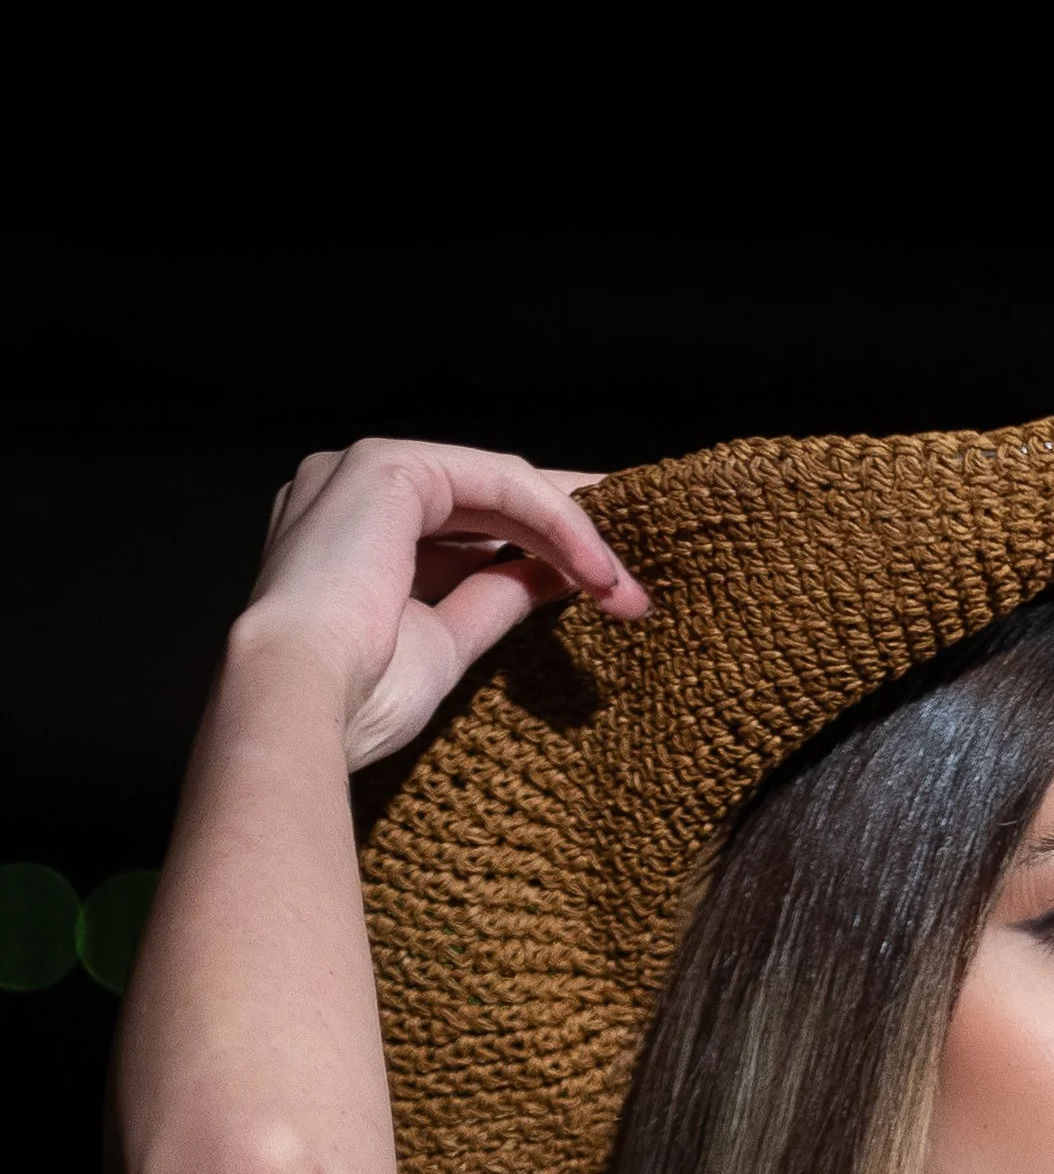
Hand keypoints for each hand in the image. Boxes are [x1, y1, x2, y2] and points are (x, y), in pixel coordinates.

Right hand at [235, 440, 651, 769]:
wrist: (301, 706)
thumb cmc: (356, 699)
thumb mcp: (447, 641)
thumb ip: (495, 597)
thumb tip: (556, 576)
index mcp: (354, 533)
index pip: (468, 520)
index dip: (541, 543)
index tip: (606, 579)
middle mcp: (351, 489)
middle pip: (492, 497)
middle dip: (573, 539)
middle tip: (633, 586)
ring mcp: (365, 469)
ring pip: (504, 487)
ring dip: (576, 537)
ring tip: (626, 590)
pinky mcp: (390, 467)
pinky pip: (501, 484)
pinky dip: (558, 523)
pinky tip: (597, 569)